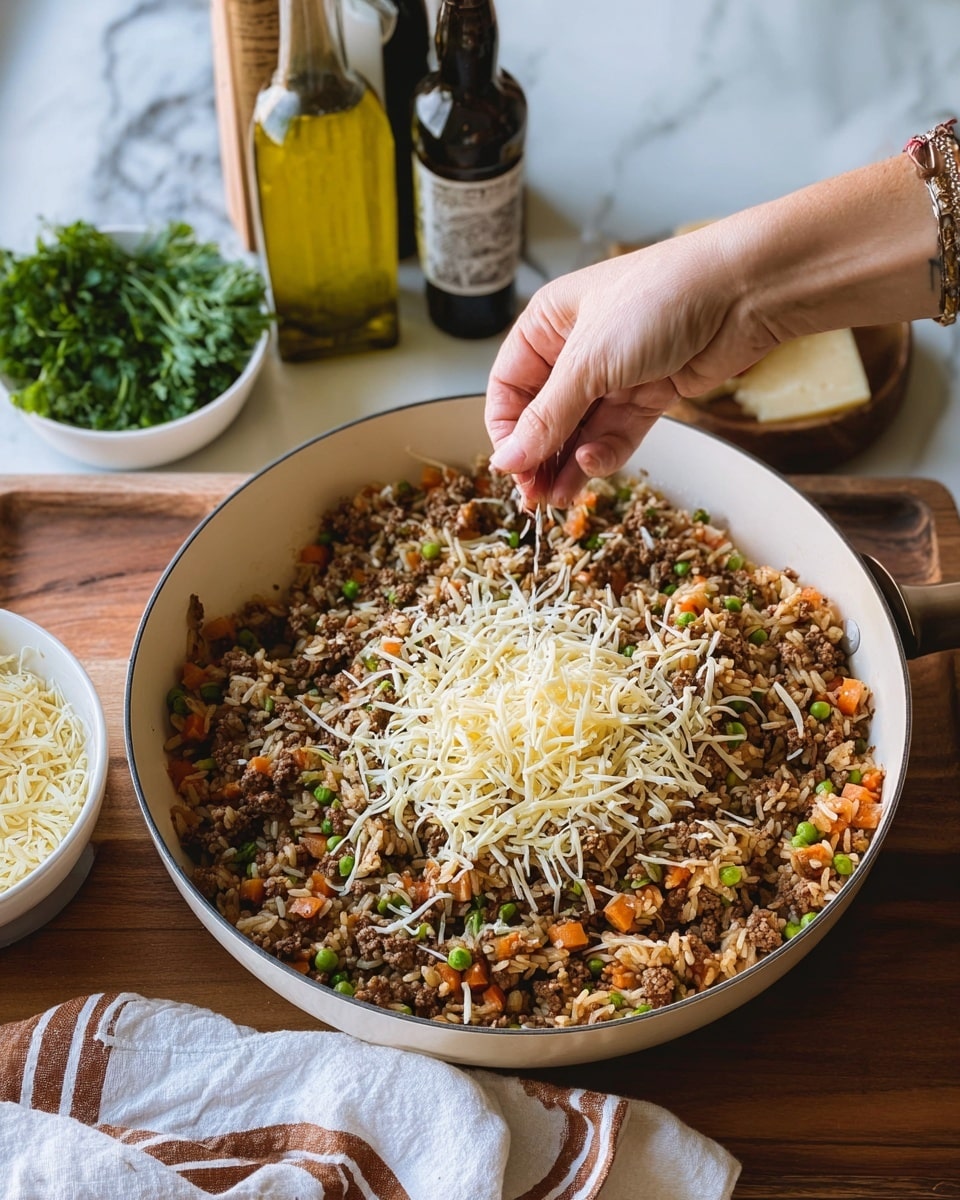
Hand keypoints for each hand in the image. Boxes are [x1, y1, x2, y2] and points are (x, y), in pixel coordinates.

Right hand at [485, 224, 776, 505]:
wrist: (742, 292)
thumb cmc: (661, 298)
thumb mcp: (588, 361)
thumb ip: (547, 417)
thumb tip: (508, 459)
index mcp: (548, 325)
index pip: (509, 387)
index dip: (506, 430)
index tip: (509, 467)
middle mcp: (577, 350)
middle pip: (543, 416)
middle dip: (538, 456)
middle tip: (534, 495)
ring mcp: (615, 375)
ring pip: (580, 432)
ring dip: (568, 465)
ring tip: (559, 497)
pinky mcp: (650, 395)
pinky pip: (617, 435)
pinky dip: (604, 454)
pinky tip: (593, 465)